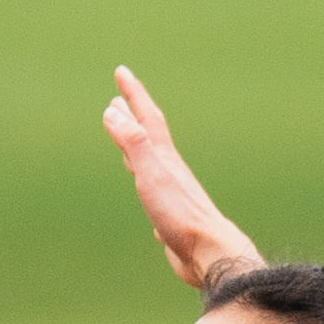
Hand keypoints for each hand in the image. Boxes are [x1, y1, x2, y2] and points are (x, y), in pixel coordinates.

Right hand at [103, 64, 261, 288]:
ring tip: (128, 134)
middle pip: (149, 134)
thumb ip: (134, 143)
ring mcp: (171, 190)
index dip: (133, 93)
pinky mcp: (170, 212)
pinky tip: (146, 186)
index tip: (122, 72)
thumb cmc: (181, 216)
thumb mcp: (152, 174)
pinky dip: (144, 177)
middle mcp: (169, 169)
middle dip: (134, 113)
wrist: (209, 252)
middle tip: (120, 96)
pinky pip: (152, 186)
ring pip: (151, 159)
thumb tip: (113, 111)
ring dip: (137, 143)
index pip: (146, 117)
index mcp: (164, 158)